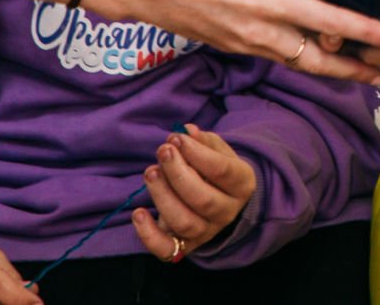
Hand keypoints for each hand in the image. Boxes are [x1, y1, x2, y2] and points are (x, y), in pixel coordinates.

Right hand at [87, 0, 379, 86]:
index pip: (329, 21)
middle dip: (358, 69)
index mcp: (268, 1)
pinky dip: (307, 62)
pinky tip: (324, 57)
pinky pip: (280, 60)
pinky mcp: (236, 48)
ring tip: (369, 72)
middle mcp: (262, 32)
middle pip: (321, 62)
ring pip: (302, 65)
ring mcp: (248, 45)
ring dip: (335, 71)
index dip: (366, 32)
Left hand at [132, 125, 256, 260]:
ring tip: (151, 172)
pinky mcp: (184, 246)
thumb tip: (186, 131)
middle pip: (203, 199)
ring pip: (184, 222)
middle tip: (162, 151)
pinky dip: (148, 234)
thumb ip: (203, 141)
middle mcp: (227, 212)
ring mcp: (206, 232)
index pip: (222, 170)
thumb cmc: (216, 170)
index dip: (197, 153)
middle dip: (178, 173)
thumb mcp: (217, 150)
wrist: (220, 200)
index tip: (176, 138)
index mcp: (241, 184)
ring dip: (162, 196)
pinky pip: (166, 249)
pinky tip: (138, 212)